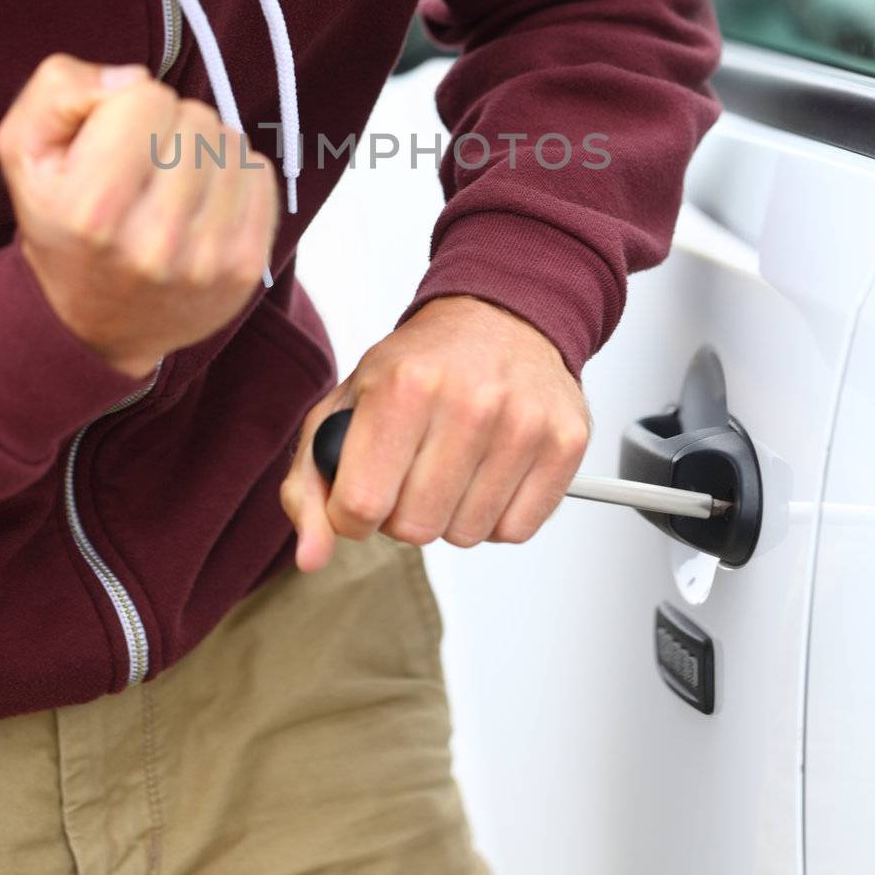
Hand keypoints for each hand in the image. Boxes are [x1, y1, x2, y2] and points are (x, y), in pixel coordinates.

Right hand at [0, 54, 278, 376]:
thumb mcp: (23, 152)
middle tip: (141, 166)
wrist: (92, 325)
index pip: (144, 97)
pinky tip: (201, 203)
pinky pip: (260, 174)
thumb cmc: (60, 223)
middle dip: (166, 126)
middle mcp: (154, 241)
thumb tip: (133, 78)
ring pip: (231, 142)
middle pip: (194, 118)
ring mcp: (208, 259)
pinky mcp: (247, 266)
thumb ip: (57, 91)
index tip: (109, 142)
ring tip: (170, 183)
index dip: (124, 106)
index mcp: (91, 209)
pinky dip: (233, 176)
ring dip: (202, 149)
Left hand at [279, 295, 592, 571]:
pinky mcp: (564, 442)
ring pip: (466, 534)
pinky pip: (515, 530)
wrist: (498, 317)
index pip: (361, 505)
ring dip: (450, 514)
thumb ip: (309, 486)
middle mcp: (468, 401)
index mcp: (404, 385)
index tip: (363, 489)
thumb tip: (311, 558)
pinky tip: (488, 470)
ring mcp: (523, 422)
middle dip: (402, 513)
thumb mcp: (343, 407)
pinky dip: (494, 514)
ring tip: (451, 464)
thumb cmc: (417, 367)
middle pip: (415, 528)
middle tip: (411, 469)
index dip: (352, 513)